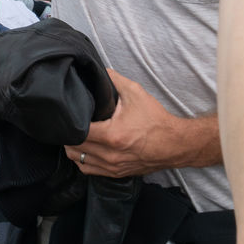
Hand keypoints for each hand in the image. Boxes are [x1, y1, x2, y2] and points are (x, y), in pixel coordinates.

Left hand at [66, 69, 199, 176]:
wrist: (176, 144)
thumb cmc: (156, 120)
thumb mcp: (135, 93)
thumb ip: (113, 80)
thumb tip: (98, 70)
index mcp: (112, 136)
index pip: (77, 131)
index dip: (69, 121)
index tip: (68, 112)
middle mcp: (110, 155)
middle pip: (73, 147)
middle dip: (68, 133)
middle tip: (69, 121)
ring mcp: (112, 166)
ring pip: (77, 160)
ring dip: (72, 147)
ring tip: (75, 133)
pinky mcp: (116, 173)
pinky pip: (88, 170)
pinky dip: (82, 159)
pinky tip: (84, 147)